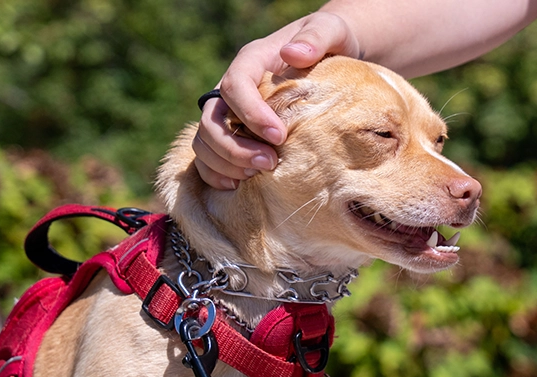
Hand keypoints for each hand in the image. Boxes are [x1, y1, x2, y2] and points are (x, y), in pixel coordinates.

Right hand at [193, 12, 360, 189]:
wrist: (332, 57)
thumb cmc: (331, 43)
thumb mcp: (330, 31)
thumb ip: (315, 38)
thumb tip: (293, 53)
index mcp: (252, 61)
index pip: (234, 85)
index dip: (250, 113)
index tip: (279, 135)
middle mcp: (233, 88)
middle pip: (212, 120)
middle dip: (235, 147)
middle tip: (270, 164)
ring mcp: (230, 113)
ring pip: (205, 141)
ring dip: (226, 164)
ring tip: (258, 175)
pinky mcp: (234, 134)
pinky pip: (209, 158)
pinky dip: (218, 175)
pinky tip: (241, 185)